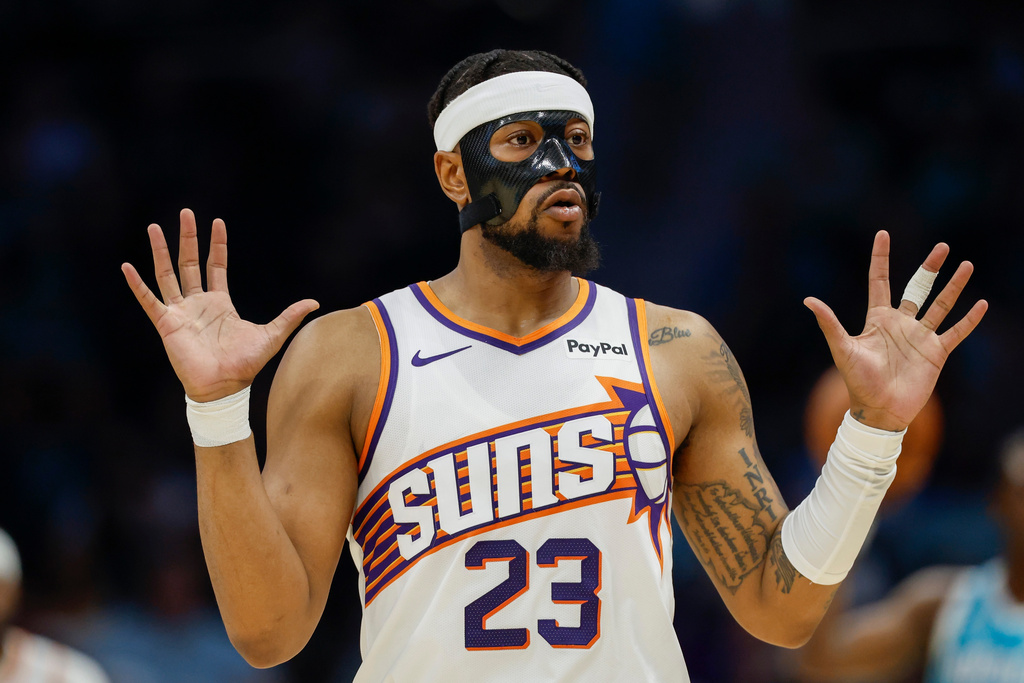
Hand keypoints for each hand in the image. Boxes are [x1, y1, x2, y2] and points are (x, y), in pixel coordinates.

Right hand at [121, 209, 319, 401]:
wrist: (225, 387)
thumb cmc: (245, 364)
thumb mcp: (272, 335)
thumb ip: (290, 316)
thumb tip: (315, 303)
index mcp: (220, 302)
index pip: (216, 265)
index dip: (217, 244)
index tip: (217, 222)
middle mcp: (198, 303)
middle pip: (190, 263)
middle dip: (188, 238)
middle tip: (185, 212)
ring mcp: (181, 312)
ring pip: (167, 275)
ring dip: (161, 251)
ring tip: (154, 228)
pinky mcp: (167, 324)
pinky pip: (149, 301)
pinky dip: (137, 285)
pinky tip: (127, 266)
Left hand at [804, 231, 986, 431]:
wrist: (879, 411)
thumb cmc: (858, 381)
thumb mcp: (843, 349)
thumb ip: (829, 324)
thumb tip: (808, 300)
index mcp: (877, 319)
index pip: (879, 281)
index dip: (881, 259)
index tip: (882, 235)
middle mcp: (901, 323)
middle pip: (917, 288)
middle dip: (930, 267)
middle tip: (942, 246)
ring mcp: (920, 337)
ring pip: (941, 305)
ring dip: (954, 286)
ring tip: (967, 265)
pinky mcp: (936, 353)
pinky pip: (956, 332)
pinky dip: (969, 319)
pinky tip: (981, 303)